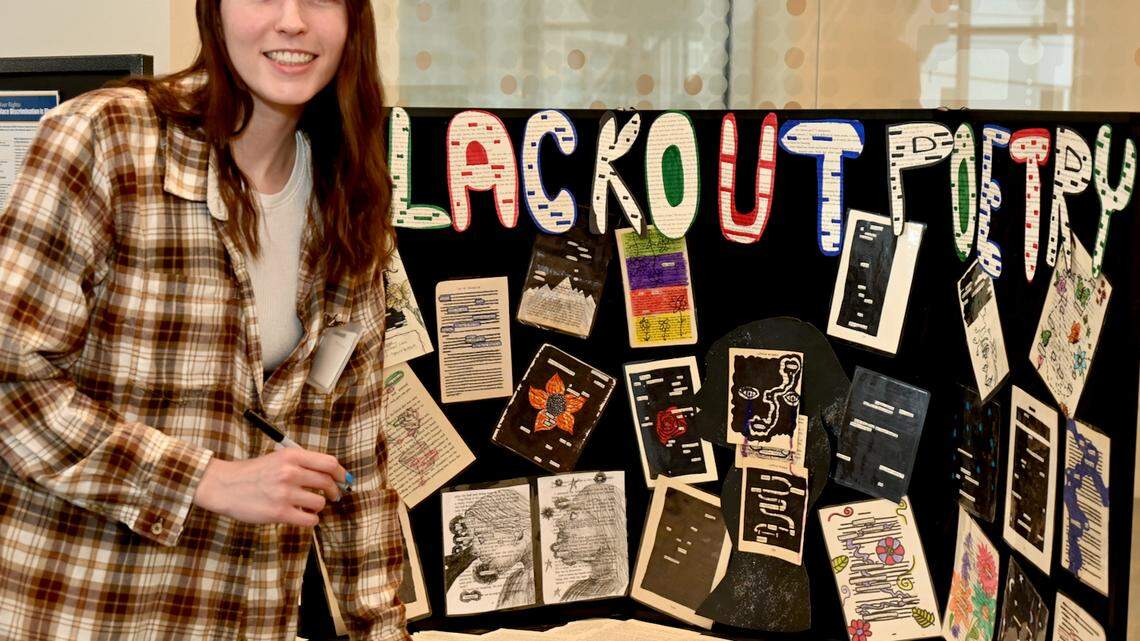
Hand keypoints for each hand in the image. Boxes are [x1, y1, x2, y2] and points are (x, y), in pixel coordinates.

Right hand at [193, 448, 347, 526]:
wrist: (223, 486)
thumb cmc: (252, 473)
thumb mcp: (277, 458)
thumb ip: (301, 463)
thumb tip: (330, 473)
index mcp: (291, 456)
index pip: (329, 463)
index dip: (340, 473)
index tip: (343, 479)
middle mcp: (290, 472)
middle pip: (327, 483)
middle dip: (334, 492)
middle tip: (333, 496)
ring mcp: (285, 493)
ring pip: (319, 503)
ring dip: (318, 506)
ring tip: (309, 506)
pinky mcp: (279, 513)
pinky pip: (309, 519)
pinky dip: (311, 520)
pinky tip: (304, 517)